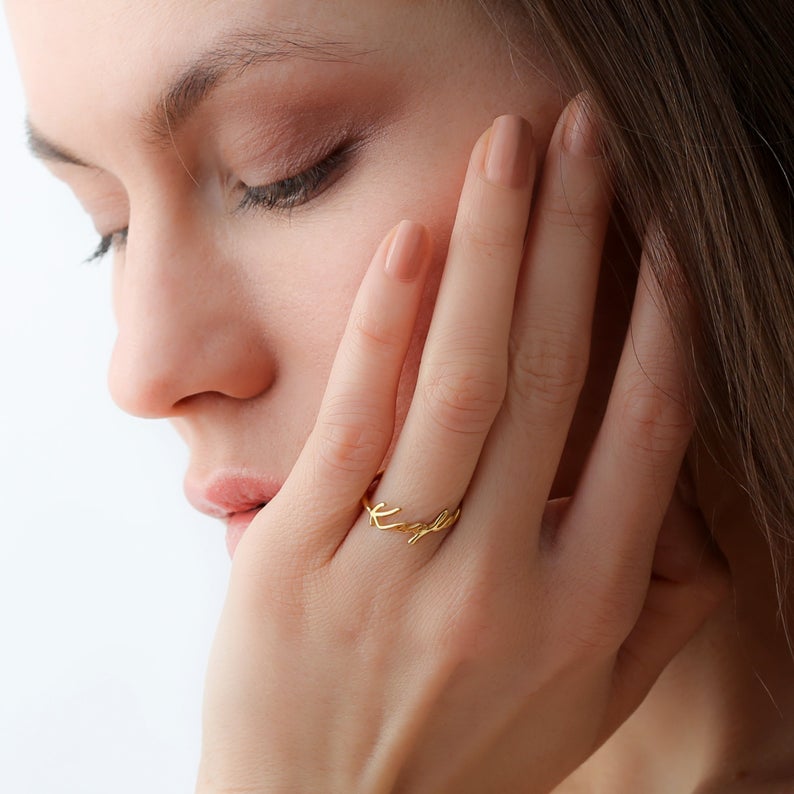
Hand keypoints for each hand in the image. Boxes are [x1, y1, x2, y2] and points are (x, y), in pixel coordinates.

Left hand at [196, 96, 727, 792]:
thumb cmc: (460, 754)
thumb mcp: (583, 700)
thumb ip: (654, 610)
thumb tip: (701, 517)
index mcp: (583, 609)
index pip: (645, 429)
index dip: (660, 315)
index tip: (660, 231)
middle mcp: (501, 581)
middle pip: (551, 375)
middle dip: (576, 238)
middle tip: (585, 138)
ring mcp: (395, 567)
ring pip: (462, 381)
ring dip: (492, 249)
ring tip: (510, 152)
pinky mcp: (300, 558)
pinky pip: (356, 421)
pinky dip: (388, 322)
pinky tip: (415, 240)